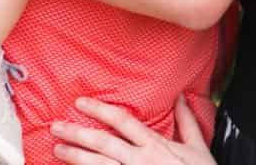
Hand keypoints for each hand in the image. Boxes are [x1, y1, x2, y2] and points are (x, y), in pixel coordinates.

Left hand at [51, 96, 213, 164]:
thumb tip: (180, 96)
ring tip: (57, 150)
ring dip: (76, 158)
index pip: (123, 122)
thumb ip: (187, 122)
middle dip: (77, 133)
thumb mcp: (199, 148)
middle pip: (103, 143)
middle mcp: (142, 161)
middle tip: (56, 127)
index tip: (80, 103)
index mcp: (155, 146)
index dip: (100, 110)